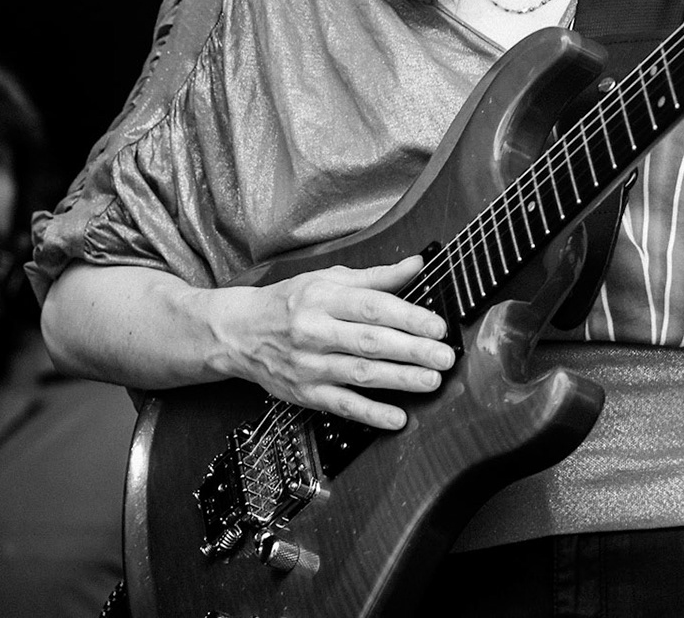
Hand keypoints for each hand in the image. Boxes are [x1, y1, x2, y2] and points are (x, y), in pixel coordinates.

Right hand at [212, 255, 452, 428]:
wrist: (239, 332)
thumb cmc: (289, 301)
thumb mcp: (328, 278)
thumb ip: (376, 277)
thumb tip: (417, 264)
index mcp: (324, 298)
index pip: (373, 307)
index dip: (409, 317)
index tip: (438, 326)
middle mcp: (316, 331)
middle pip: (371, 342)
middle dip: (412, 351)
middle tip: (444, 357)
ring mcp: (310, 365)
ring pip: (360, 374)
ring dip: (399, 380)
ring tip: (431, 381)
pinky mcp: (305, 393)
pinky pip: (342, 405)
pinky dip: (370, 414)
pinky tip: (397, 418)